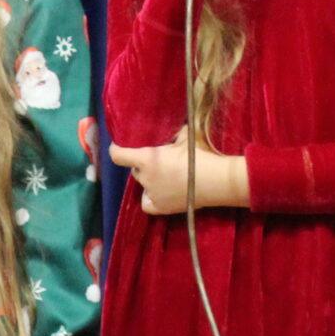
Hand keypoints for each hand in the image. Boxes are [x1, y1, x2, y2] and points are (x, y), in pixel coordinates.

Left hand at [108, 128, 245, 214]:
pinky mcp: (161, 207)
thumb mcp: (186, 136)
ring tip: (165, 176)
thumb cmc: (202, 155)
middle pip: (135, 170)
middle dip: (142, 165)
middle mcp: (145, 177)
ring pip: (142, 185)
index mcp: (147, 159)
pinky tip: (159, 194)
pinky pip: (147, 203)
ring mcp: (152, 194)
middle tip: (158, 161)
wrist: (218, 180)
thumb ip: (173, 133)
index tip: (118, 145)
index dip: (116, 149)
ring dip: (149, 179)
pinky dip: (150, 198)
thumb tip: (171, 128)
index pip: (118, 155)